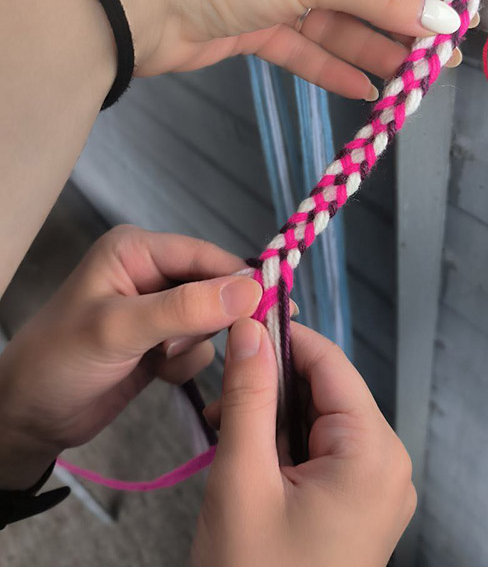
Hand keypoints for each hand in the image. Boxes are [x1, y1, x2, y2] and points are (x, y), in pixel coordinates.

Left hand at [0, 225, 261, 489]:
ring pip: (210, 321)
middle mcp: (150, 272)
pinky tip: (155, 373)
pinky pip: (198, 348)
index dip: (242, 278)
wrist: (29, 418)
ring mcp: (157, 309)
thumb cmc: (61, 360)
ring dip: (193, 346)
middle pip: (214, 287)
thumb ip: (185, 309)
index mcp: (136, 250)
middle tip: (216, 343)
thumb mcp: (120, 329)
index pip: (205, 257)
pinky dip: (184, 364)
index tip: (278, 303)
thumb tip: (252, 289)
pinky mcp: (161, 342)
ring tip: (160, 361)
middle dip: (215, 319)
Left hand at [58, 0, 471, 98]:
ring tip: (413, 84)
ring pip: (337, 25)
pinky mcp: (253, 30)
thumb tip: (444, 18)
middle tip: (441, 64)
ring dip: (373, 52)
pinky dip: (333, 69)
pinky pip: (305, 50)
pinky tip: (366, 90)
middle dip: (403, 25)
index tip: (462, 19)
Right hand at [193, 319, 414, 566]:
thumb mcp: (243, 479)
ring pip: (320, 418)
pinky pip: (323, 450)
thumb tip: (250, 324)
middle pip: (326, 390)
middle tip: (221, 398)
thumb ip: (249, 395)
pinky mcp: (361, 504)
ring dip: (272, 416)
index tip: (238, 321)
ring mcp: (378, 487)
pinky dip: (285, 444)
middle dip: (272, 385)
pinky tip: (249, 456)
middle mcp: (388, 463)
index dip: (283, 335)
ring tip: (226, 432)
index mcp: (374, 452)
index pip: (330, 363)